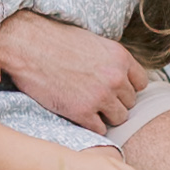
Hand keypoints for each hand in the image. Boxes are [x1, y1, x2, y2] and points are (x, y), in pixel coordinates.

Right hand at [0, 11, 149, 133]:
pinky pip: (100, 129)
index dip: (126, 88)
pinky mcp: (82, 112)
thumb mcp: (94, 43)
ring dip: (105, 115)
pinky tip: (78, 112)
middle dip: (115, 102)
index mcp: (121, 58)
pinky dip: (90, 124)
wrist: (28, 45)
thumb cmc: (56, 41)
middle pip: (130, 103)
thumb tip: (123, 80)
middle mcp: (115, 77)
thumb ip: (112, 62)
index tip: (113, 88)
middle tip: (94, 96)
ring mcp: (100, 96)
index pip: (141, 84)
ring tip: (87, 105)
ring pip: (119, 118)